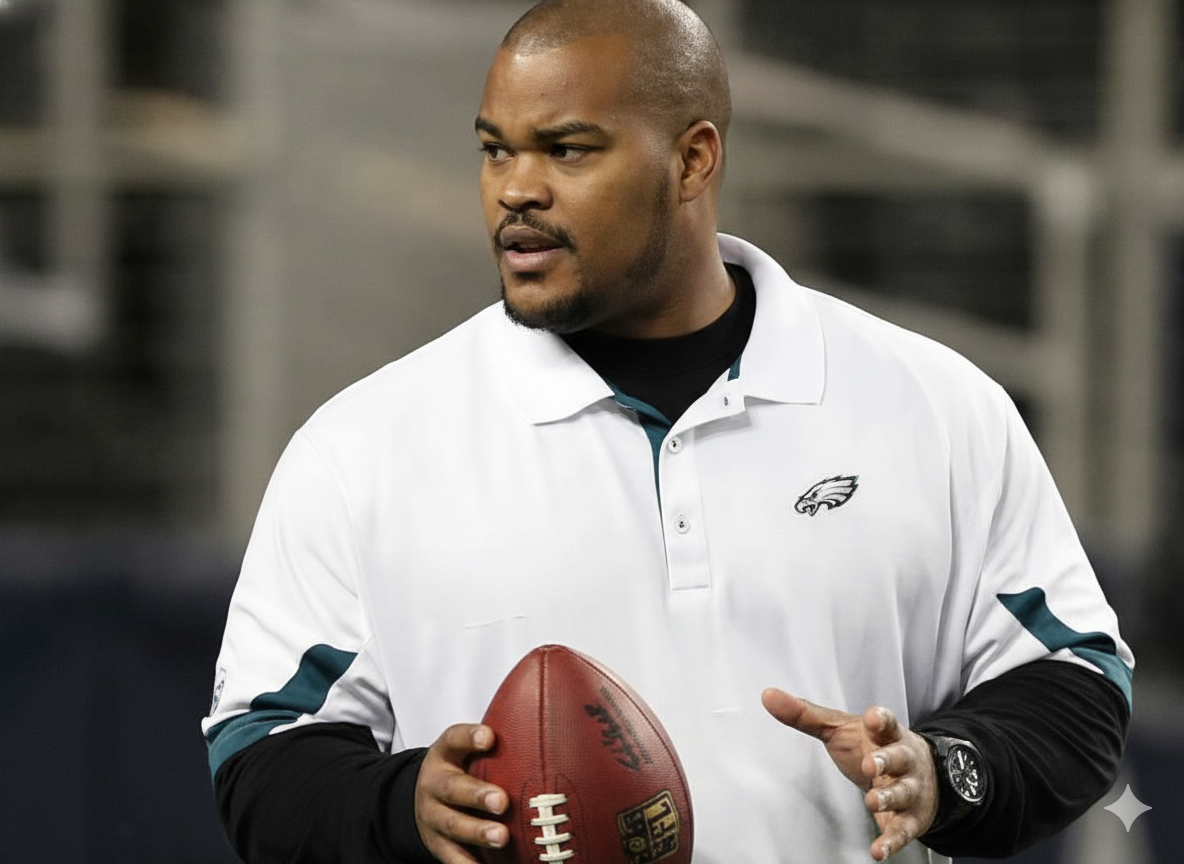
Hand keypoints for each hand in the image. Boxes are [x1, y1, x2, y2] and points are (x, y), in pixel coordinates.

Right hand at [415, 723, 508, 863]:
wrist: (421, 798)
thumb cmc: (459, 770)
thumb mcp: (467, 750)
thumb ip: (496, 744)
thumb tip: (544, 735)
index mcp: (445, 754)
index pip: (454, 739)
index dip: (470, 737)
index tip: (490, 737)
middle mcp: (434, 785)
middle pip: (452, 788)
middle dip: (477, 795)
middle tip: (502, 801)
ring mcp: (433, 817)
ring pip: (453, 825)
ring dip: (478, 832)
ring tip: (502, 836)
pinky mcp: (437, 845)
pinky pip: (452, 857)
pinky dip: (470, 863)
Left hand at [761, 688, 937, 860]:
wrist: (923, 774)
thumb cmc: (874, 746)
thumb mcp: (841, 728)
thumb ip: (805, 715)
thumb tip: (768, 696)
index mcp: (885, 734)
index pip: (886, 722)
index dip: (880, 720)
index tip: (872, 718)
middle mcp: (902, 760)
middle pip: (897, 757)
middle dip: (885, 760)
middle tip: (869, 764)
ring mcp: (909, 789)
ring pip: (902, 793)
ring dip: (887, 797)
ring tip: (872, 801)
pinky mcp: (910, 818)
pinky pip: (902, 831)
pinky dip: (891, 841)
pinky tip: (879, 849)